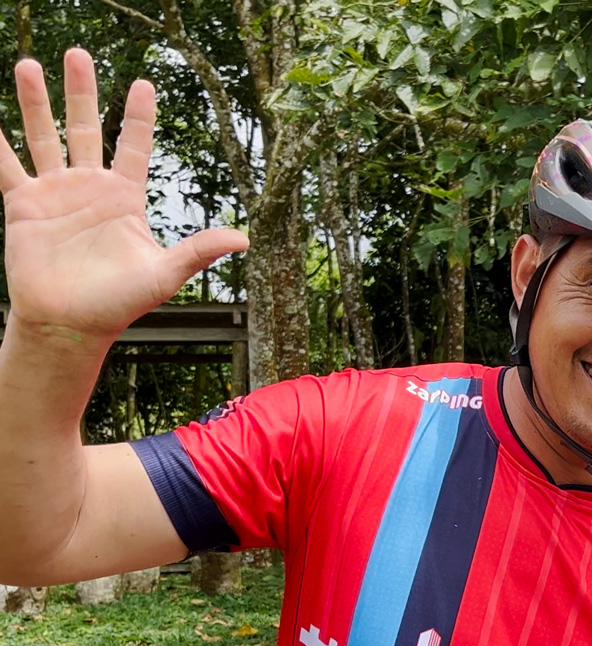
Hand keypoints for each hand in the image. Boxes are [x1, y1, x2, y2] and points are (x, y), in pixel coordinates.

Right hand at [0, 51, 246, 347]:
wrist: (71, 324)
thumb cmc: (119, 302)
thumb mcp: (165, 274)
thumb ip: (199, 251)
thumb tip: (245, 238)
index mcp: (125, 198)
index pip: (133, 146)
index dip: (138, 116)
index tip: (144, 83)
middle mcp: (89, 187)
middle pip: (84, 126)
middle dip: (82, 91)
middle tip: (78, 53)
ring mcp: (55, 192)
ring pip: (44, 136)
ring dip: (35, 102)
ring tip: (27, 63)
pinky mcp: (23, 205)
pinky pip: (6, 166)